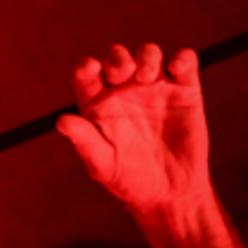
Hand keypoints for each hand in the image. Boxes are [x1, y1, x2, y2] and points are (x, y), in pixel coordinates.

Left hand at [55, 43, 211, 214]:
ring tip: (147, 76)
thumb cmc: (129, 181)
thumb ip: (84, 141)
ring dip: (147, 56)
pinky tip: (176, 68)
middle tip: (123, 73)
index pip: (86, 77)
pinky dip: (183, 58)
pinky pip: (185, 62)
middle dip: (117, 58)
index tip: (90, 68)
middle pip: (117, 58)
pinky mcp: (185, 91)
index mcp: (99, 105)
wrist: (169, 194)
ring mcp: (155, 88)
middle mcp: (125, 91)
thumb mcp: (103, 164)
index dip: (85, 67)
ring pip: (148, 53)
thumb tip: (62, 121)